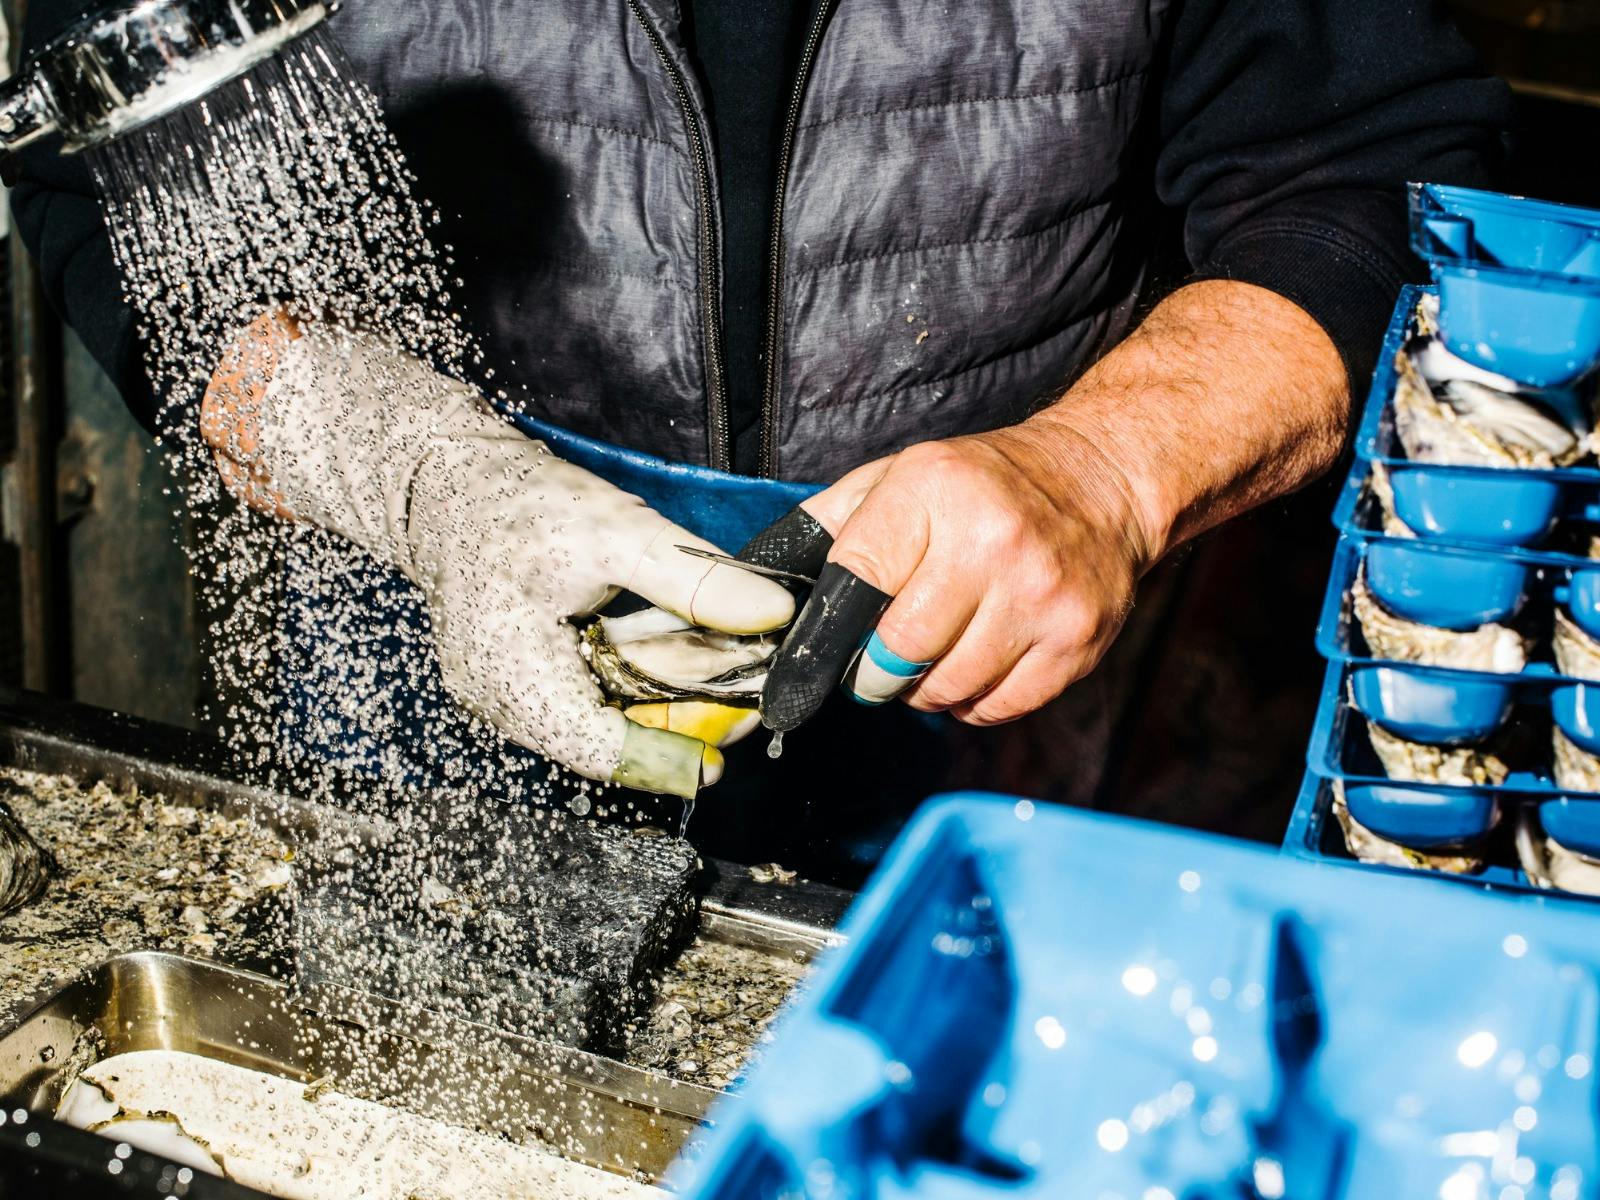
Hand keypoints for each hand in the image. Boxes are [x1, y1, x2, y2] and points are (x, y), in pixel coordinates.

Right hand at [201, 313, 793, 797]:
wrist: (450, 483)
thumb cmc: (520, 503)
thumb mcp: (618, 530)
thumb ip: (695, 578)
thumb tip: (774, 613)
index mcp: (513, 677)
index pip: (599, 749)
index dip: (667, 758)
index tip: (721, 760)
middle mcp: (504, 703)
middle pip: (608, 740)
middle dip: (680, 725)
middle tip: (744, 701)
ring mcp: (509, 695)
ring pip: (602, 721)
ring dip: (664, 704)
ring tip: (723, 672)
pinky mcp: (521, 680)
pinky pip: (588, 698)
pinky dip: (635, 684)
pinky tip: (675, 656)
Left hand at [770, 280, 1349, 728]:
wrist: (1103, 481)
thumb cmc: (985, 484)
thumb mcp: (901, 475)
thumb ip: (831, 524)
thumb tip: (755, 583)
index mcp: (933, 490)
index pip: (853, 583)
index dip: (826, 633)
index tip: (814, 657)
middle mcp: (990, 542)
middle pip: (896, 651)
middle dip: (871, 672)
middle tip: (874, 664)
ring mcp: (1040, 596)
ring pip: (945, 689)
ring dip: (922, 691)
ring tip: (930, 660)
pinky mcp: (1076, 642)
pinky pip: (996, 708)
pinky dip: (971, 703)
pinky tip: (974, 667)